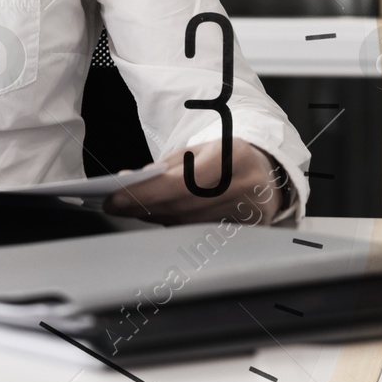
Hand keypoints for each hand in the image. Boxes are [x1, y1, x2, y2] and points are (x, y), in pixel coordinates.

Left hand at [102, 138, 286, 224]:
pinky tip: (158, 216)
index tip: (115, 198)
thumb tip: (132, 180)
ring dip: (155, 216)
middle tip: (115, 204)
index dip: (145, 193)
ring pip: (188, 223)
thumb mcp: (201, 149)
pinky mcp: (247, 231)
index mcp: (233, 158)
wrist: (266, 172)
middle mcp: (244, 187)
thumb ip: (168, 165)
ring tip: (131, 208)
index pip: (181, 182)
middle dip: (143, 206)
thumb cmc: (227, 157)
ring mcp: (250, 213)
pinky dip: (175, 224)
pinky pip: (200, 232)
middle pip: (183, 206)